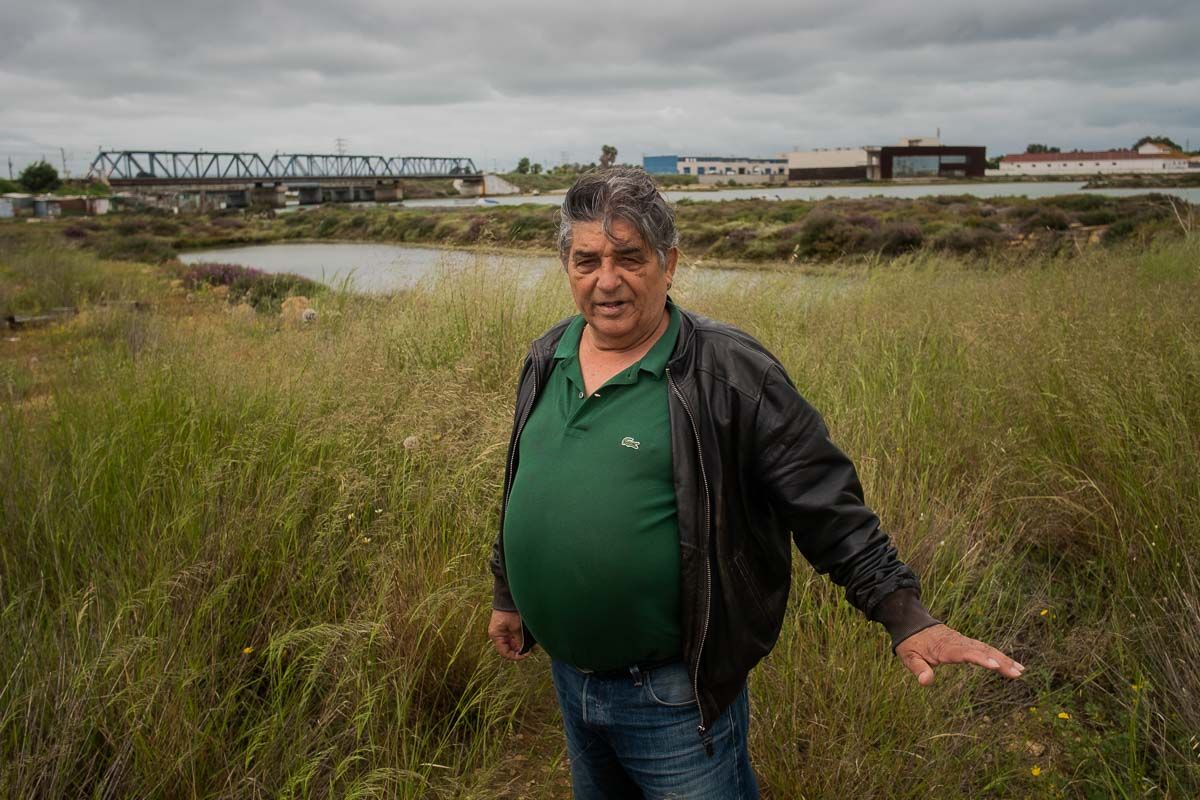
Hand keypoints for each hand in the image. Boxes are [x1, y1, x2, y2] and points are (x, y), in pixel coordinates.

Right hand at [488, 609, 527, 660]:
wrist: (508, 597)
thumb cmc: (509, 611)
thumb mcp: (516, 627)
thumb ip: (519, 640)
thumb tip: (524, 650)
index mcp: (496, 636)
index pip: (504, 652)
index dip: (515, 656)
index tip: (526, 654)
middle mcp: (498, 635)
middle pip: (509, 648)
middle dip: (520, 650)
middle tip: (531, 650)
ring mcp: (503, 631)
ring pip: (513, 643)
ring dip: (522, 645)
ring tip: (532, 645)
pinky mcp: (508, 627)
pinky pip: (514, 637)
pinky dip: (521, 639)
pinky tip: (529, 640)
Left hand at [895, 623, 1023, 685]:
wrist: (912, 623)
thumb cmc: (910, 643)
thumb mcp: (909, 657)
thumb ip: (918, 669)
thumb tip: (926, 682)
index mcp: (944, 648)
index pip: (964, 653)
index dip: (980, 659)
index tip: (994, 666)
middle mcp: (958, 642)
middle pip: (982, 651)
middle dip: (1000, 661)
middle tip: (1017, 673)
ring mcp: (963, 641)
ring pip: (987, 649)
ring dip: (1004, 659)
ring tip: (1021, 670)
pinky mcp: (966, 642)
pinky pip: (985, 648)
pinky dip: (999, 655)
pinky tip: (1010, 663)